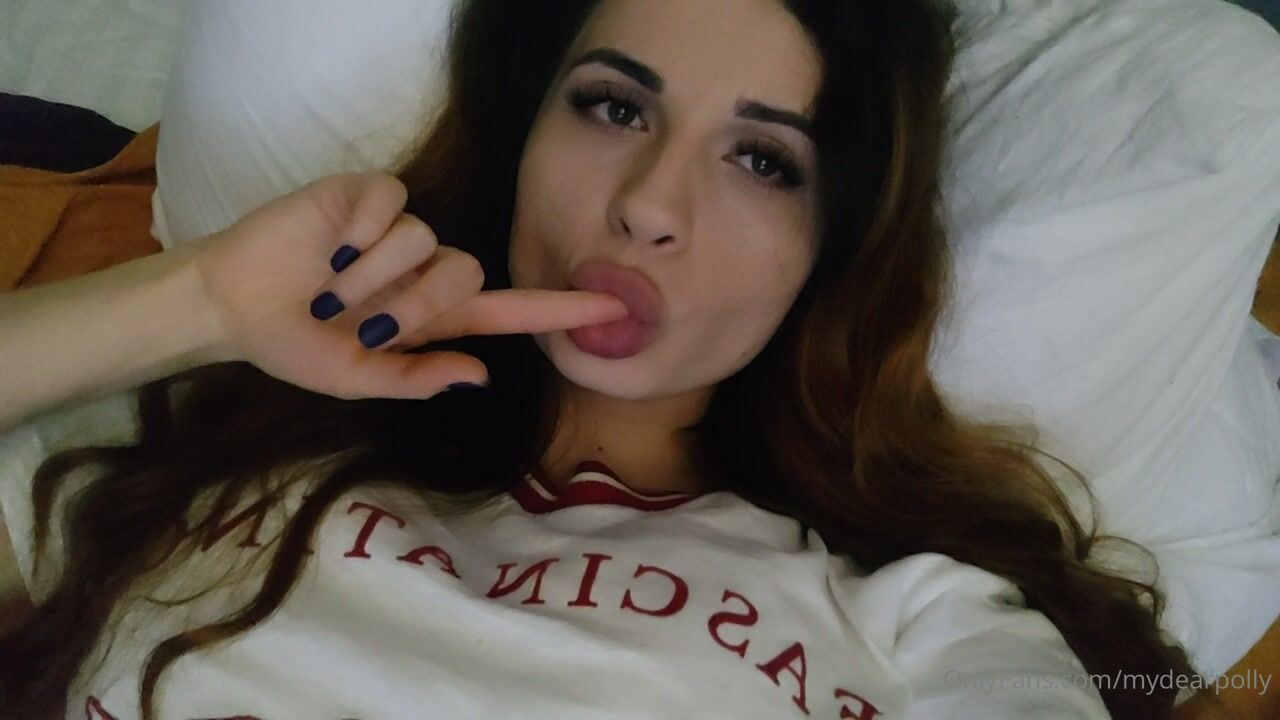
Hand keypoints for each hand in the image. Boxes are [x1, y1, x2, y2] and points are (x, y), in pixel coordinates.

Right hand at [187, 171, 628, 399]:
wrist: (230, 305)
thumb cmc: (293, 344)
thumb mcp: (353, 379)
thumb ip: (413, 378)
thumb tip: (480, 375)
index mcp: (430, 318)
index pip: (509, 310)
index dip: (561, 310)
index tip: (617, 308)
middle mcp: (423, 269)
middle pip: (465, 271)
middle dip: (416, 302)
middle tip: (362, 322)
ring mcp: (396, 230)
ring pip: (426, 238)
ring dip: (374, 274)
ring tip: (328, 288)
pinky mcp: (364, 196)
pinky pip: (391, 203)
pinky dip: (360, 232)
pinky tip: (329, 248)